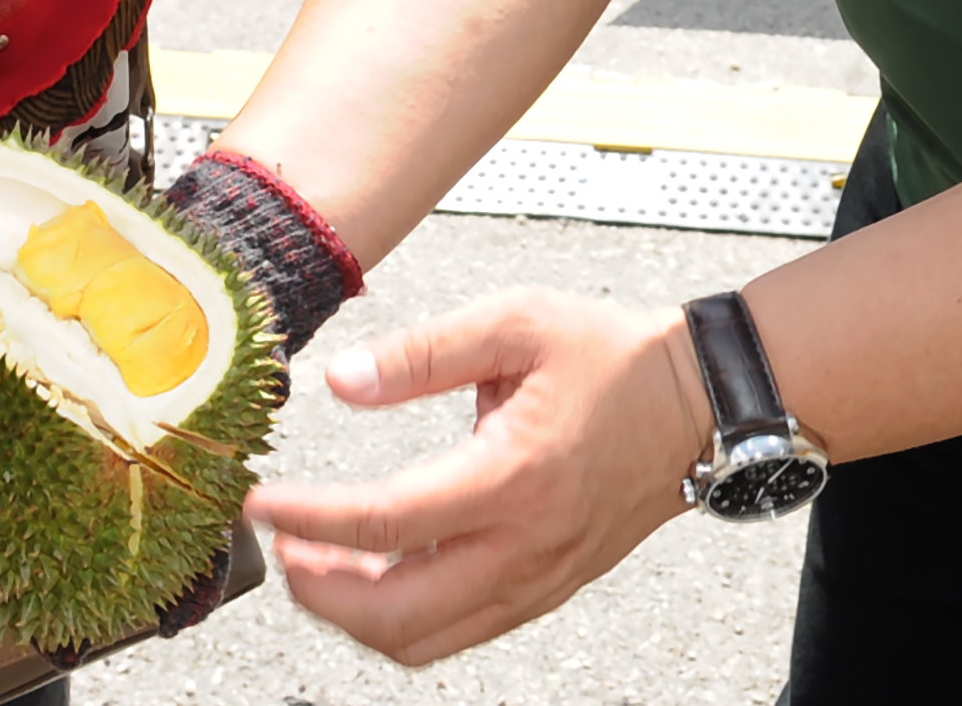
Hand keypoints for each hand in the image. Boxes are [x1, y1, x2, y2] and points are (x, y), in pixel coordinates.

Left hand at [248, 289, 708, 666]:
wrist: (703, 401)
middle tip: (278, 543)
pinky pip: (462, 631)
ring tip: (315, 560)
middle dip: (319, 590)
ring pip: (427, 640)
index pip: (384, 521)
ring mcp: (540, 579)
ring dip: (355, 615)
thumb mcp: (515, 322)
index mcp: (513, 477)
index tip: (258, 501)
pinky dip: (404, 620)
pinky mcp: (548, 588)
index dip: (307, 516)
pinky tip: (374, 576)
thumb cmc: (615, 356)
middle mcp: (526, 546)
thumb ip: (421, 352)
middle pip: (397, 615)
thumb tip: (341, 381)